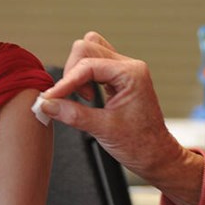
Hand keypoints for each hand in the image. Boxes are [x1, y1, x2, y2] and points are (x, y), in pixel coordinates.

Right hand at [41, 32, 203, 204]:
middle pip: (87, 49)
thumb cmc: (140, 145)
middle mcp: (129, 67)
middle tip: (69, 98)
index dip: (66, 81)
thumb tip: (47, 104)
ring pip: (91, 51)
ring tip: (80, 97)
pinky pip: (95, 64)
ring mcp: (125, 70)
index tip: (50, 97)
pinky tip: (84, 95)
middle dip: (72, 72)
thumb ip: (73, 114)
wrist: (157, 156)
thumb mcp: (103, 130)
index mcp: (131, 74)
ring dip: (77, 71)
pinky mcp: (119, 78)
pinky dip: (83, 76)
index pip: (88, 65)